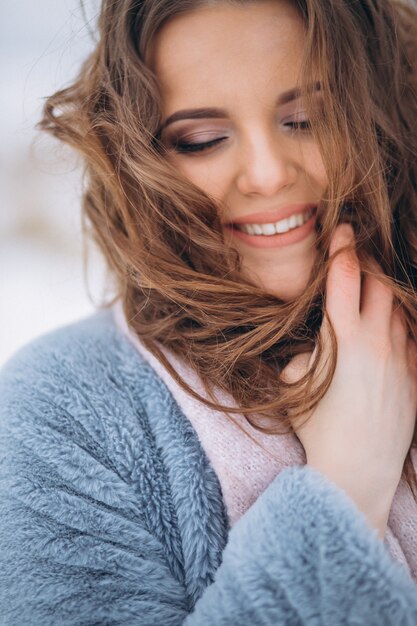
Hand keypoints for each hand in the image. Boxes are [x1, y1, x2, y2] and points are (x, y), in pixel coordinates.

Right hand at [283, 223, 416, 536]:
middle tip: (355, 260)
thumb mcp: (296, 387)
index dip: (343, 249)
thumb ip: (305, 355)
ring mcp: (402, 358)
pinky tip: (388, 330)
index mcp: (344, 340)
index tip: (343, 232)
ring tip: (371, 294)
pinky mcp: (415, 376)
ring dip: (384, 295)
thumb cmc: (319, 432)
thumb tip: (315, 348)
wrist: (358, 472)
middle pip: (379, 284)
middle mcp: (377, 342)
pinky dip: (399, 324)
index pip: (346, 278)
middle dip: (367, 266)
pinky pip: (411, 335)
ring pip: (399, 307)